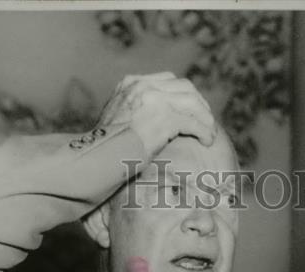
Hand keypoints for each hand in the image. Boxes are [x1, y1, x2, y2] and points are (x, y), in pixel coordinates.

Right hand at [96, 72, 216, 156]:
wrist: (94, 158)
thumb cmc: (103, 148)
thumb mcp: (117, 119)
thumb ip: (134, 112)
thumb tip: (154, 121)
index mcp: (130, 83)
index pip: (168, 80)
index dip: (185, 96)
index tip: (192, 112)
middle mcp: (142, 86)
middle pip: (184, 87)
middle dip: (199, 104)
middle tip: (207, 123)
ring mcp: (153, 100)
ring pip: (193, 102)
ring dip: (205, 118)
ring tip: (210, 133)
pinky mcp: (164, 118)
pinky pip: (193, 122)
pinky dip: (204, 131)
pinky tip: (207, 141)